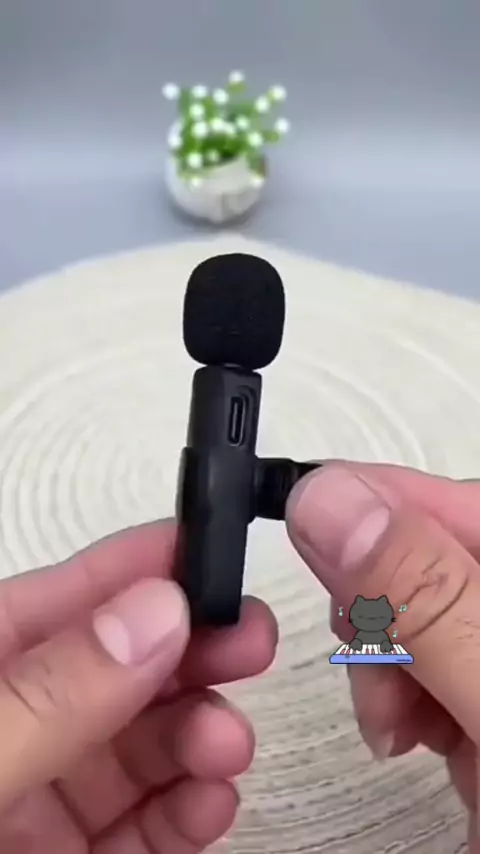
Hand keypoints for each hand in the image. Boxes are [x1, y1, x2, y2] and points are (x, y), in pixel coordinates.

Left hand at [0, 519, 277, 852]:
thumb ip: (53, 694)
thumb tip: (152, 613)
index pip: (61, 601)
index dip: (137, 567)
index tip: (208, 547)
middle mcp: (18, 726)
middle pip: (122, 667)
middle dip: (193, 649)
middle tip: (249, 640)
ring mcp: (45, 797)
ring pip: (144, 744)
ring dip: (202, 732)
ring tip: (228, 741)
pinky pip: (146, 825)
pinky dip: (190, 807)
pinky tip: (213, 797)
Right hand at [286, 462, 479, 852]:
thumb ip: (427, 602)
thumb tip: (335, 500)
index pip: (471, 504)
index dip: (389, 503)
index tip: (314, 516)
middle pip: (446, 555)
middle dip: (386, 600)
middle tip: (365, 652)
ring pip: (429, 614)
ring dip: (392, 659)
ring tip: (396, 722)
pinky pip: (438, 667)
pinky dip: (410, 696)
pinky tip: (418, 734)